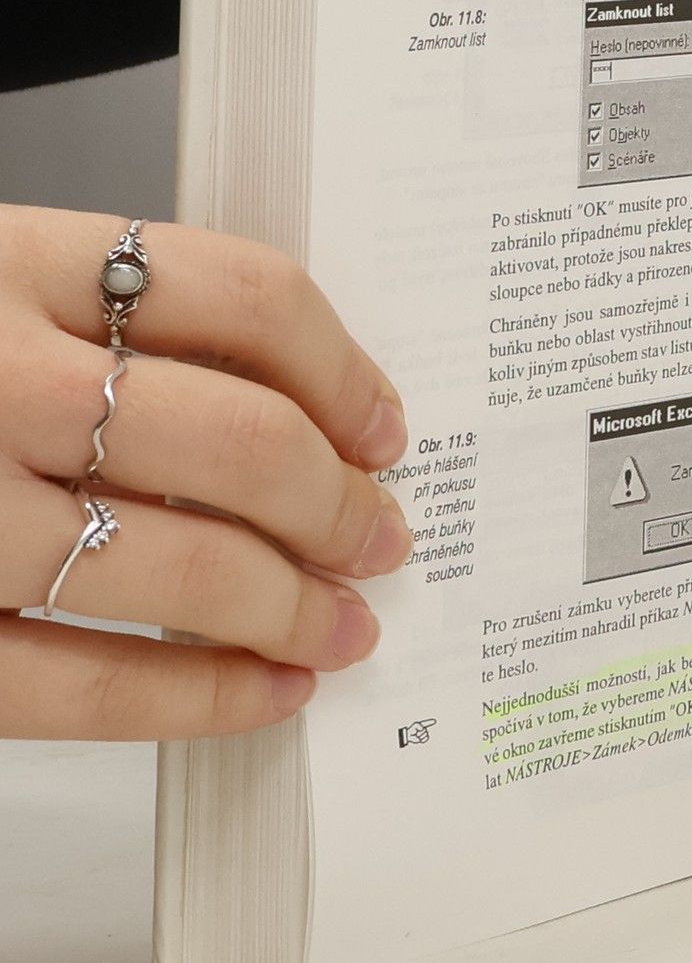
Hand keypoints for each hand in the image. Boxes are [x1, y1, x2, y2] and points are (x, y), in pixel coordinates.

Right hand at [0, 207, 411, 739]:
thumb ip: (109, 321)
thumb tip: (302, 413)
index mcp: (4, 262)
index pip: (239, 294)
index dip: (341, 369)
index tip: (382, 425)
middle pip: (236, 441)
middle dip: (337, 505)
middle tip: (382, 535)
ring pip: (178, 570)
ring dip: (291, 608)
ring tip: (345, 624)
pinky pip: (76, 687)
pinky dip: (195, 700)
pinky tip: (266, 692)